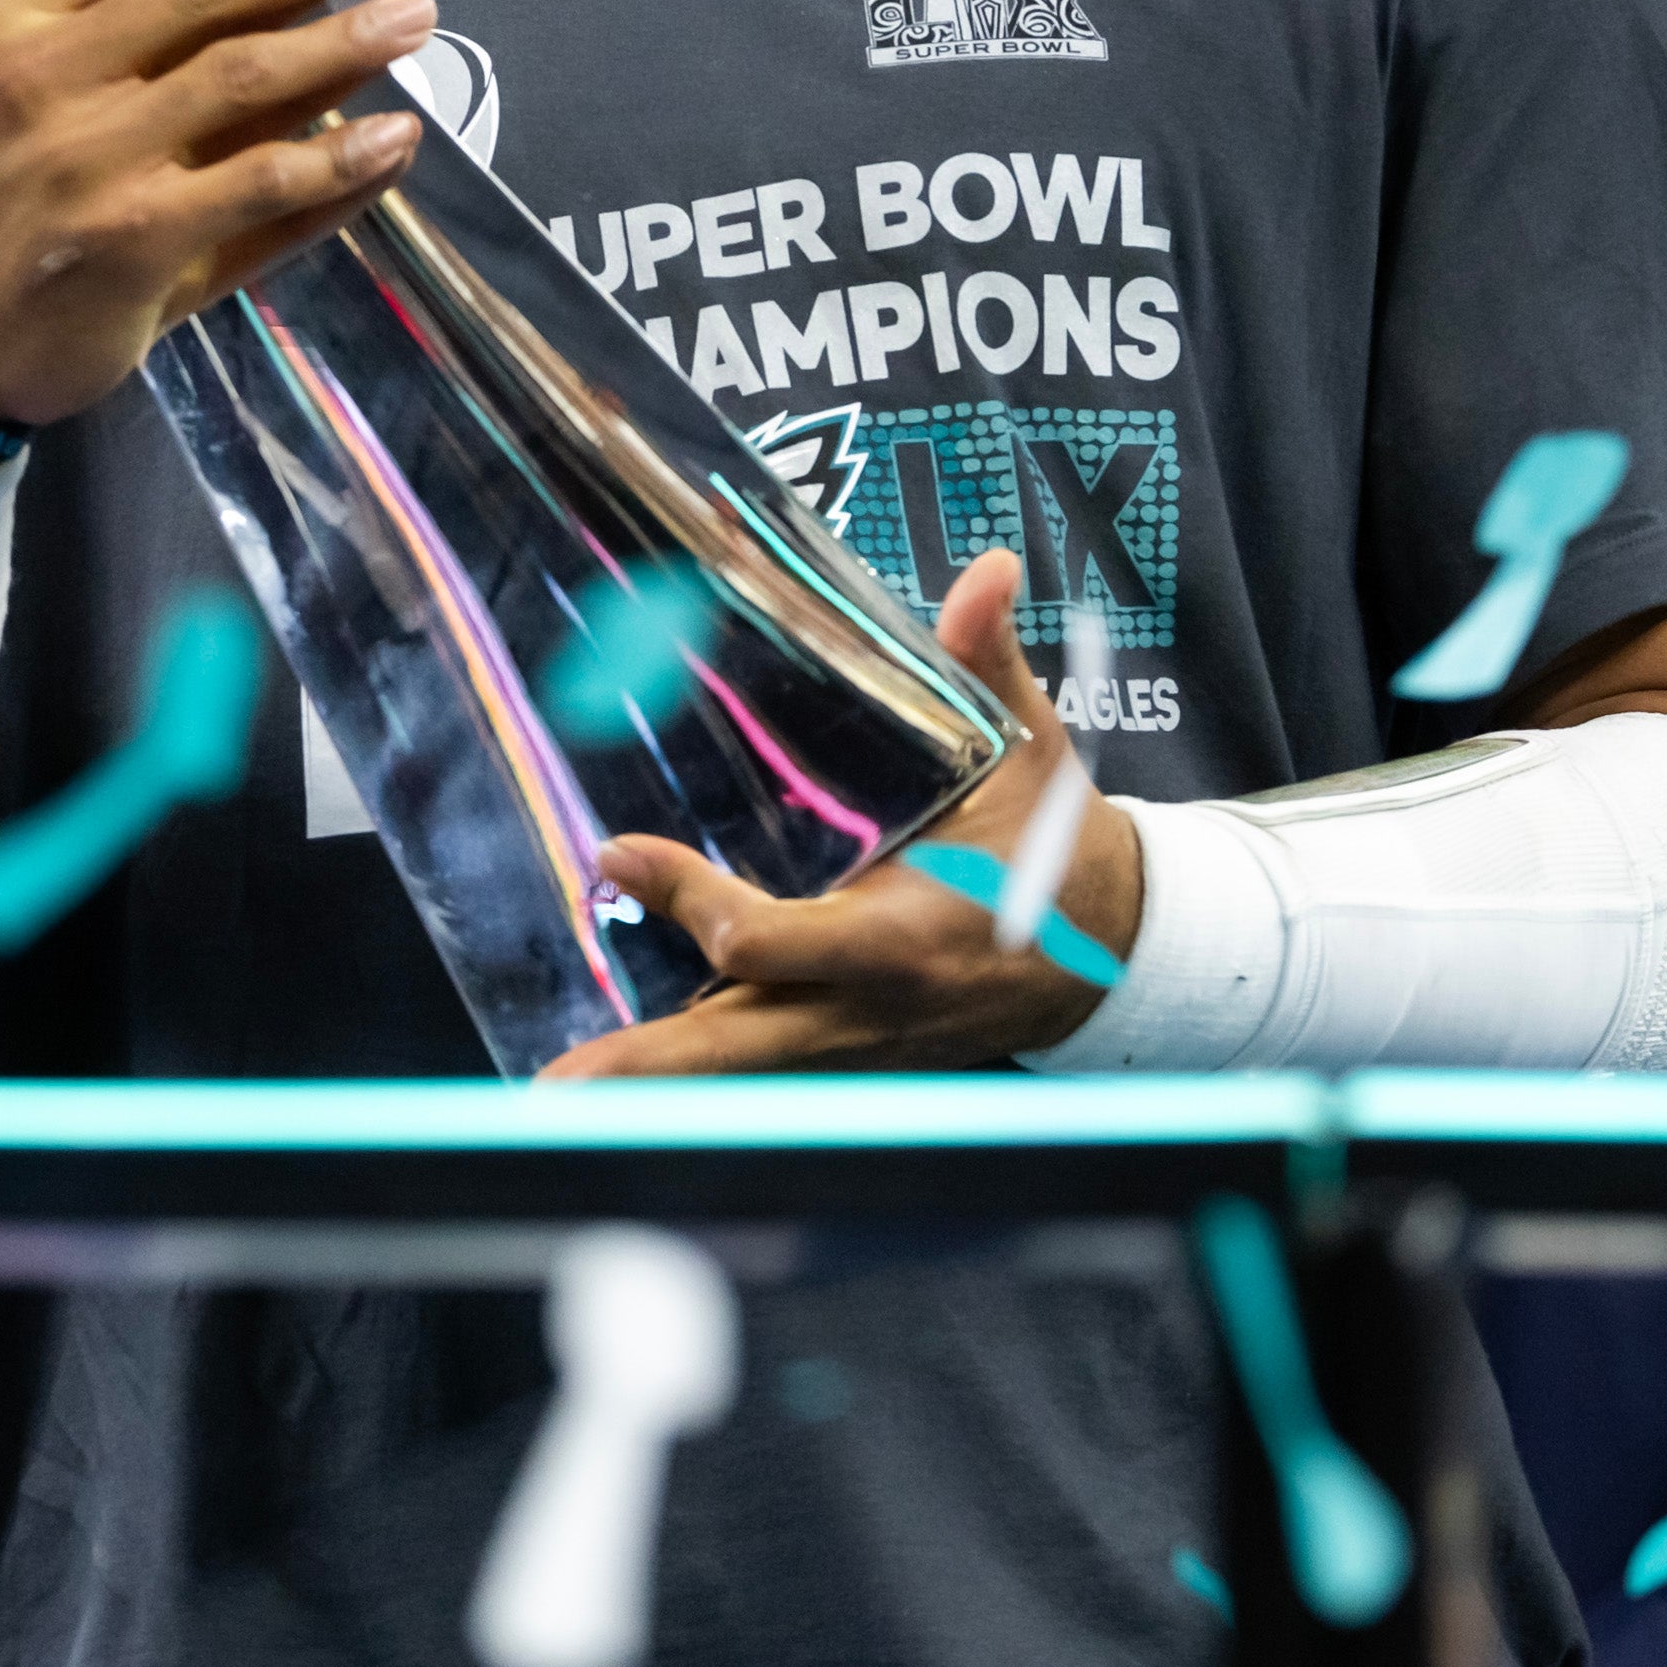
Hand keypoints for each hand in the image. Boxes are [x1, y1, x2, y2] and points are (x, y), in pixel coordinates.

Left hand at [544, 551, 1141, 1076]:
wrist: (1111, 954)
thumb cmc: (1059, 854)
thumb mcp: (1034, 757)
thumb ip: (992, 667)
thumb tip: (989, 572)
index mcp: (905, 937)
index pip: (772, 941)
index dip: (692, 901)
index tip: (619, 851)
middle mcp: (867, 1007)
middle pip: (735, 1048)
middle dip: (645, 1069)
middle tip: (555, 1090)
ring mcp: (854, 1044)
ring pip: (739, 1075)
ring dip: (652, 1086)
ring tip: (557, 1094)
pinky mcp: (846, 1054)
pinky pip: (757, 1070)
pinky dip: (694, 1076)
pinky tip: (624, 1073)